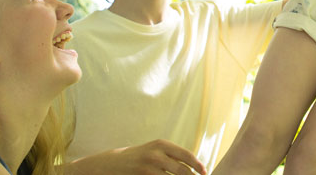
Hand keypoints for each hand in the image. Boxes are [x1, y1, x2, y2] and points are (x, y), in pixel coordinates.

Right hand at [65, 140, 205, 174]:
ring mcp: (149, 168)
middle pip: (183, 171)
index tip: (205, 173)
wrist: (110, 164)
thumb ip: (172, 155)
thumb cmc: (138, 157)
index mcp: (162, 144)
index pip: (187, 156)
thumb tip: (194, 167)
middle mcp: (156, 155)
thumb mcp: (154, 150)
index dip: (199, 166)